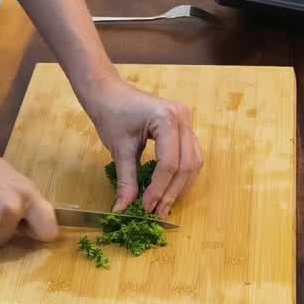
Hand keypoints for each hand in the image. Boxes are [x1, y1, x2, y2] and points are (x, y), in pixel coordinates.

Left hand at [83, 77, 202, 216]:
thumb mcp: (119, 149)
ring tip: (165, 204)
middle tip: (158, 211)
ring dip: (181, 185)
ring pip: (194, 161)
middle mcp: (183, 118)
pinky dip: (183, 174)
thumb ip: (127, 180)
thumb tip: (124, 208)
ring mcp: (187, 121)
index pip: (169, 162)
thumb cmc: (111, 114)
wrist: (108, 92)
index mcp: (166, 118)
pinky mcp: (185, 126)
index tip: (147, 207)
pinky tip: (171, 188)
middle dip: (172, 191)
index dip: (159, 188)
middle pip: (187, 164)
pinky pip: (191, 155)